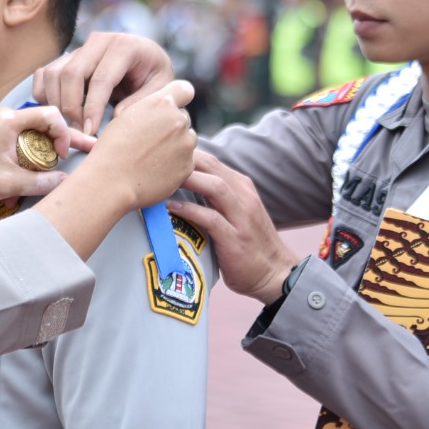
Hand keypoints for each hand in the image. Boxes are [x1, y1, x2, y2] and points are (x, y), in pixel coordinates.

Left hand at [0, 104, 94, 209]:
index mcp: (10, 121)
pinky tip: (28, 176)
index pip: (52, 116)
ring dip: (43, 152)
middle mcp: (5, 117)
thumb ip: (40, 182)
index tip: (64, 155)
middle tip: (84, 150)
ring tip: (54, 171)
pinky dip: (27, 156)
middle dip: (62, 142)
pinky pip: (18, 140)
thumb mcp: (8, 184)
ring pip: (32, 134)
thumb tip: (64, 181)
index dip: (65, 134)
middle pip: (44, 123)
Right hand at [32, 32, 173, 135]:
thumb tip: (114, 117)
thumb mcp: (159, 89)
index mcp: (124, 46)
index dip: (92, 108)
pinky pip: (45, 74)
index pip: (100, 79)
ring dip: (56, 103)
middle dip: (71, 107)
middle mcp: (98, 41)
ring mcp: (80, 47)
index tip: (90, 132)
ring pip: (53, 74)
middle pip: (71, 74)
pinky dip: (45, 94)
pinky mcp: (67, 57)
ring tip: (71, 125)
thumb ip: (140, 102)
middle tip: (79, 131)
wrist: (147, 60)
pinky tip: (58, 112)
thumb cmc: (154, 75)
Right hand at [71, 80, 196, 213]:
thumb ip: (149, 109)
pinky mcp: (188, 165)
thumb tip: (162, 109)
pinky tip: (155, 169)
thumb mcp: (126, 117)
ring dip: (176, 145)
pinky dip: (175, 164)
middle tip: (151, 140)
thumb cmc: (112, 148)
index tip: (170, 108)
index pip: (184, 89)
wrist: (111, 181)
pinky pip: (187, 161)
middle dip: (172, 126)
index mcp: (161, 103)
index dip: (178, 98)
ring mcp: (186, 144)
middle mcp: (178, 120)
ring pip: (187, 139)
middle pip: (183, 118)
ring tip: (151, 156)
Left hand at [168, 150, 300, 303]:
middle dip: (182, 161)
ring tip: (160, 181)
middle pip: (211, 166)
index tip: (158, 158)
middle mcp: (244, 196)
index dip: (184, 155)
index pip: (210, 161)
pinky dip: (190, 210)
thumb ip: (215, 197)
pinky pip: (211, 218)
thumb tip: (180, 187)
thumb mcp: (236, 211)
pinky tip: (170, 207)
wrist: (275, 273)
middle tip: (153, 165)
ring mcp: (241, 216)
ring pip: (215, 187)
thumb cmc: (248, 242)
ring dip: (187, 180)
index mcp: (242, 186)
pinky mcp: (235, 237)